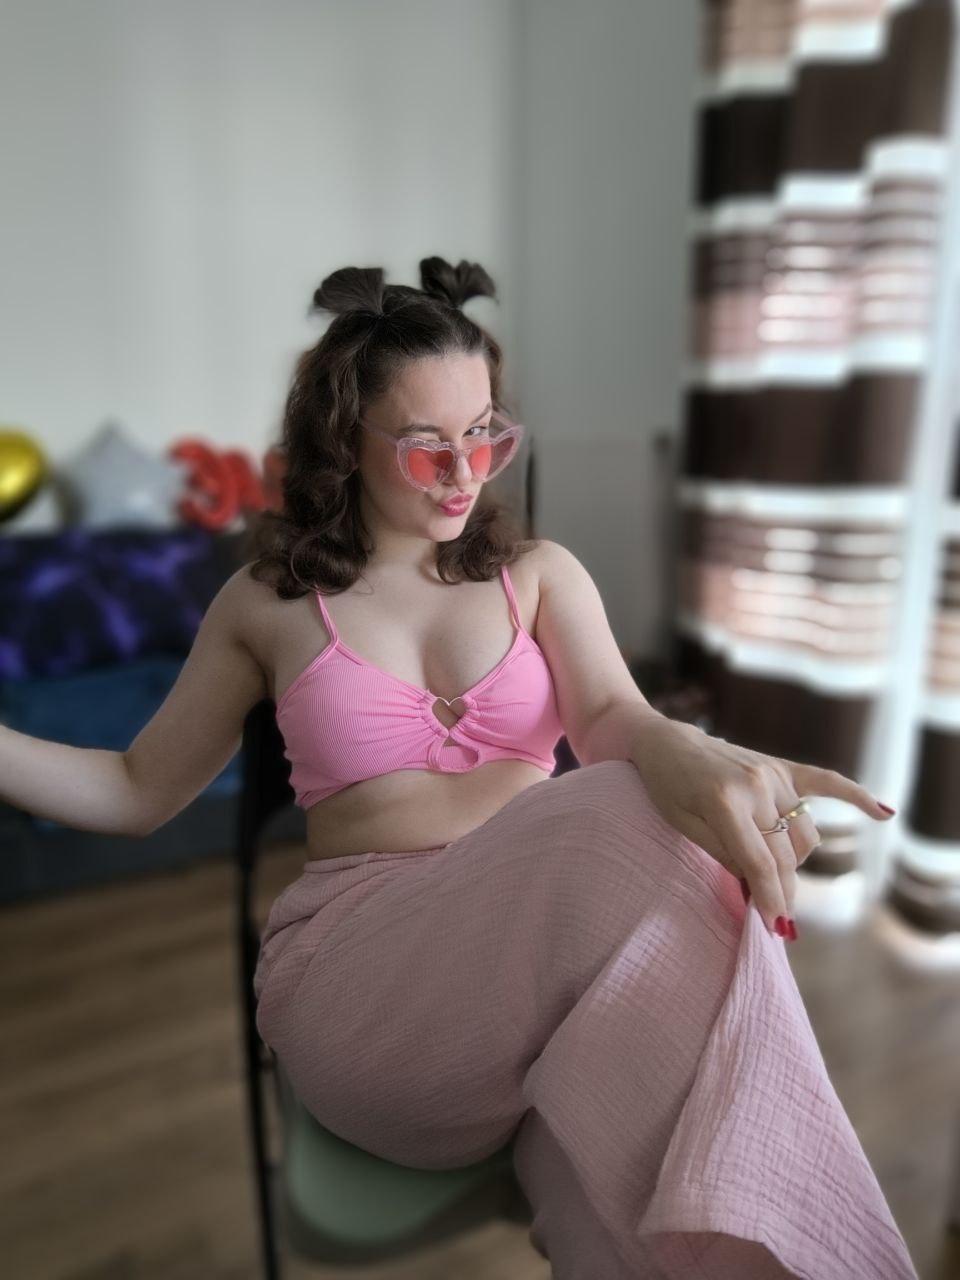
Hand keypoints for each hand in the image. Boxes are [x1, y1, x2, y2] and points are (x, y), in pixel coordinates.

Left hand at [630, 718, 895, 933]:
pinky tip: (884, 814)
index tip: (775, 927)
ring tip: (778, 882)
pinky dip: (856, 797)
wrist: (667, 743)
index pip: (759, 863)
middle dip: (783, 891)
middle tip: (779, 920)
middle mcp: (756, 786)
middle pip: (785, 855)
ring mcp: (773, 774)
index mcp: (725, 801)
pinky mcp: (782, 767)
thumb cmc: (667, 788)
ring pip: (803, 835)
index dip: (769, 899)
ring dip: (796, 864)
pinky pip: (827, 782)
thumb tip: (760, 893)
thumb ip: (726, 856)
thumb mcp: (685, 827)